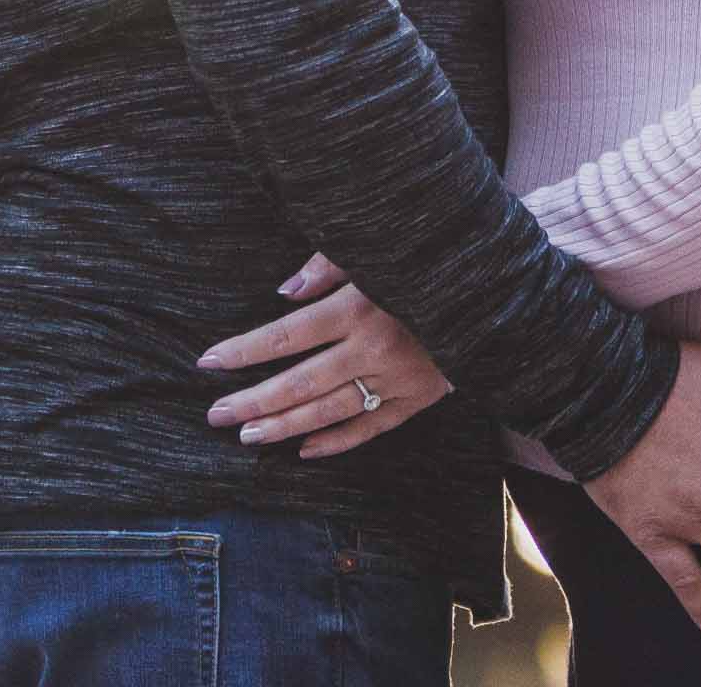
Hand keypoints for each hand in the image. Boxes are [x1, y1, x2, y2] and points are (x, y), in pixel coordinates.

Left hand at [198, 253, 448, 458]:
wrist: (492, 295)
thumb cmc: (422, 263)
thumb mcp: (374, 250)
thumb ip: (326, 266)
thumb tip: (284, 292)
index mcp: (358, 307)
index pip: (286, 336)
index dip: (244, 351)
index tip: (208, 362)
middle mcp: (373, 349)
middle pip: (301, 383)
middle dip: (254, 401)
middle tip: (216, 415)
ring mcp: (397, 378)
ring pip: (330, 411)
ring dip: (284, 426)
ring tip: (247, 435)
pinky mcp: (418, 398)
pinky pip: (371, 427)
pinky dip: (337, 442)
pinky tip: (303, 450)